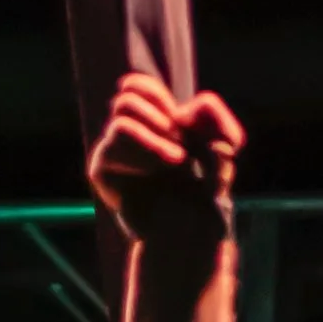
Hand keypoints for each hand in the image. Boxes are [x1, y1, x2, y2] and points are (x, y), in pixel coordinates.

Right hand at [89, 74, 243, 243]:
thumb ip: (214, 121)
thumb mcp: (222, 152)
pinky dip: (145, 150)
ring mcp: (111, 153)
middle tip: (178, 145)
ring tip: (175, 161)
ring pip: (122, 119)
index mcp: (148, 125)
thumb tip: (191, 107)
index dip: (157, 94)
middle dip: (160, 115)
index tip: (183, 122)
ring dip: (156, 138)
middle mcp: (125, 136)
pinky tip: (156, 172)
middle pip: (126, 95)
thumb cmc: (205, 196)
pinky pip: (115, 141)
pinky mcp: (101, 171)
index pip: (135, 86)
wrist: (188, 236)